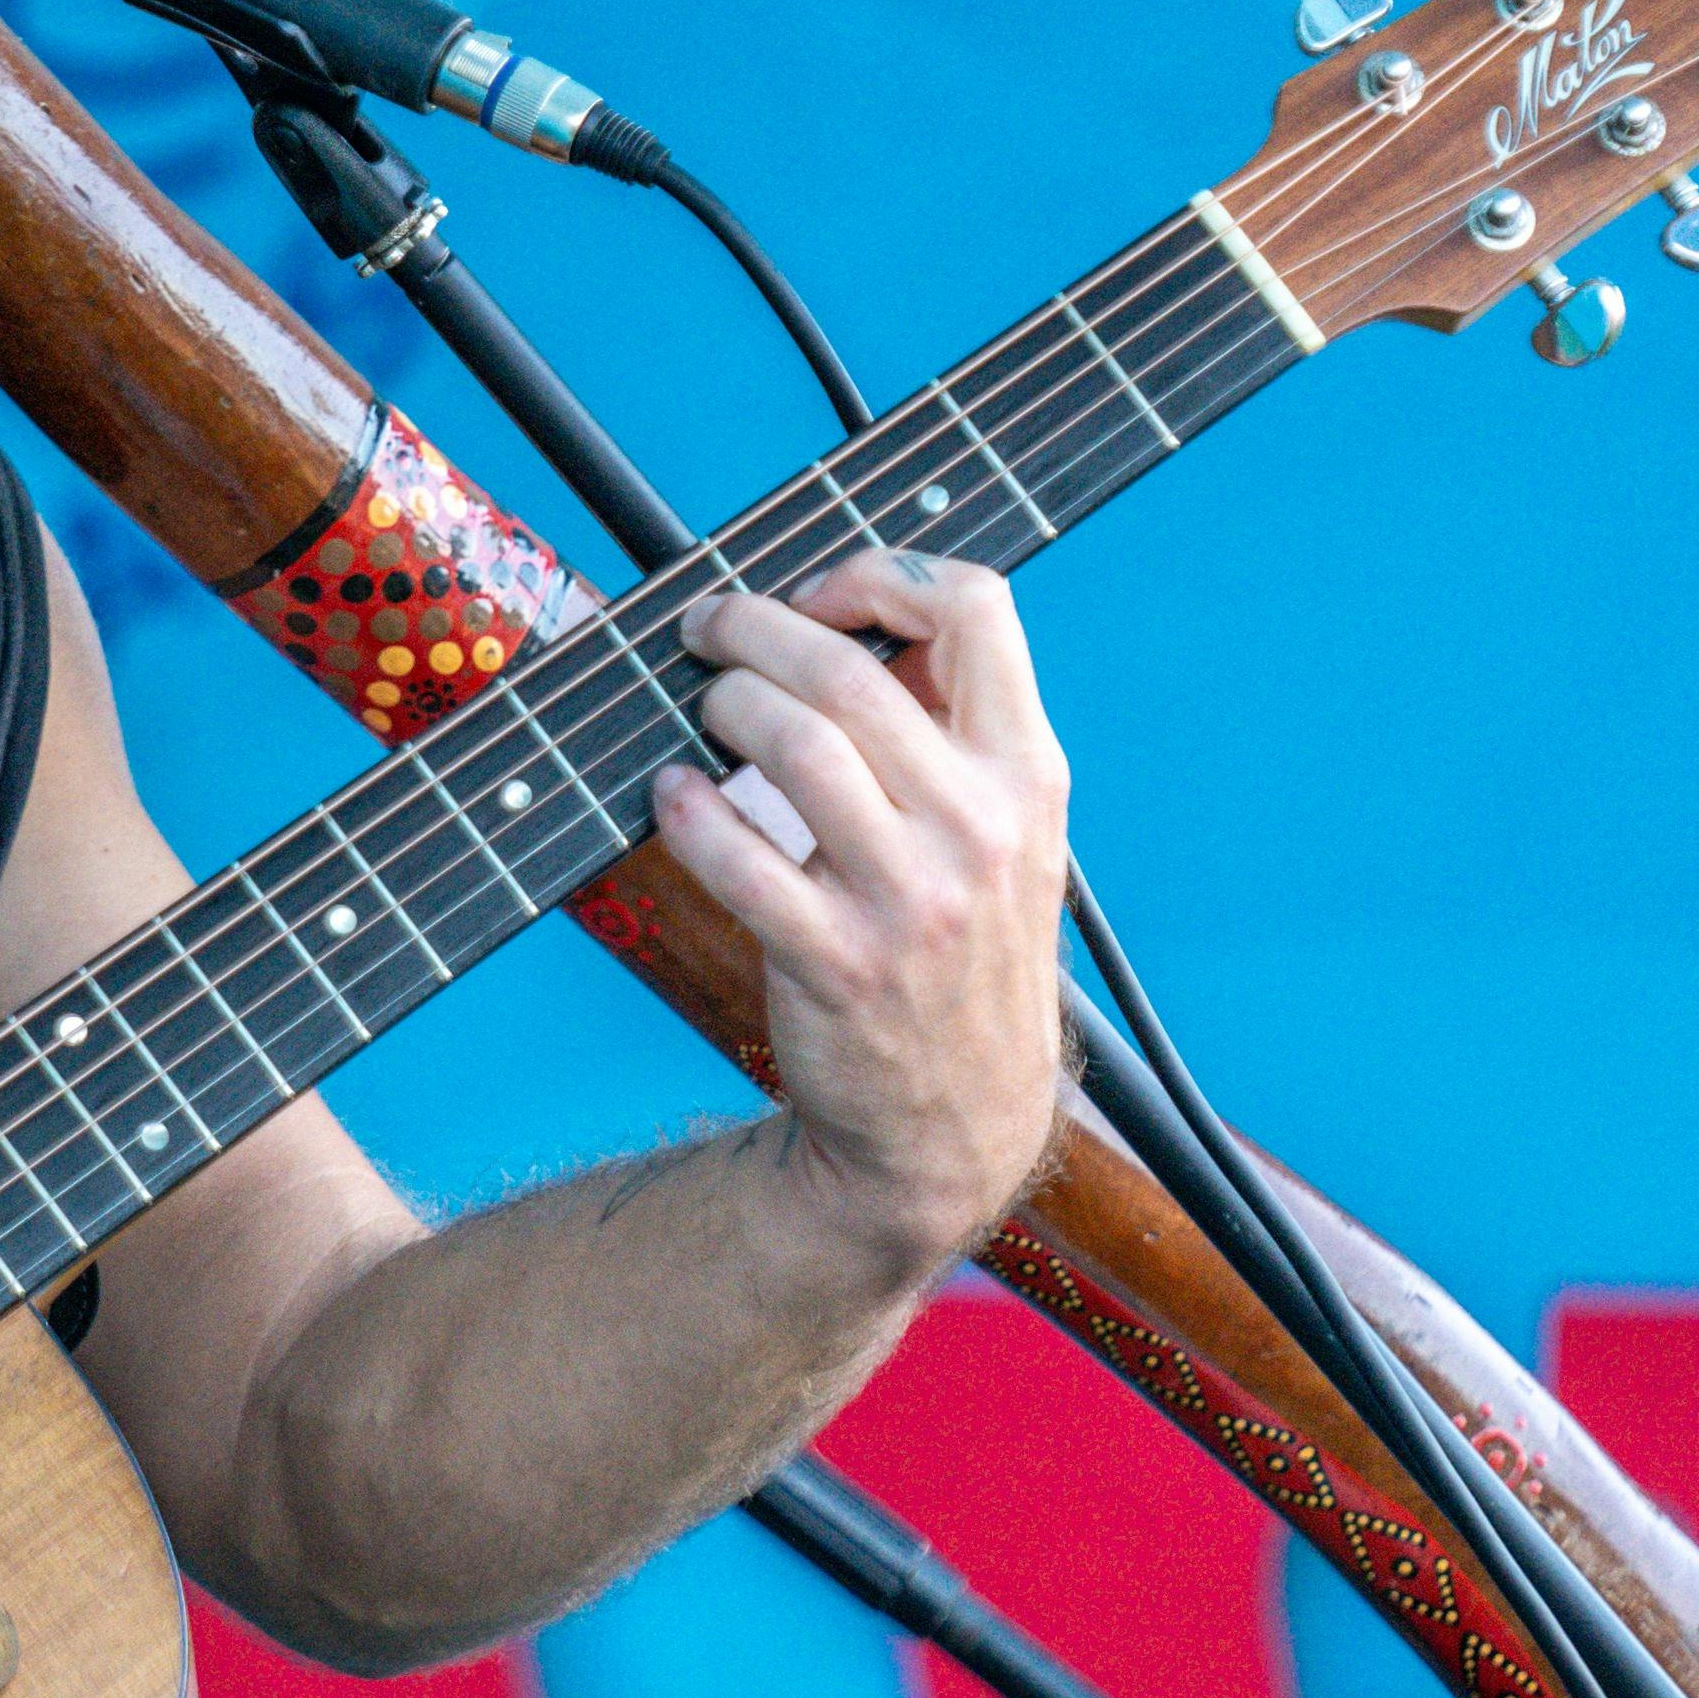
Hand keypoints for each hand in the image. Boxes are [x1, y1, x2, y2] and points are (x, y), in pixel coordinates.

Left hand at [648, 549, 1070, 1284]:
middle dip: (754, 629)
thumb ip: (949, 732)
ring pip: (795, 745)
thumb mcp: (1003, 835)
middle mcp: (980, 827)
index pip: (976, 608)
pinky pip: (737, 857)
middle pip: (849, 670)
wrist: (959, 1121)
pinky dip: (688, 810)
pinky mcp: (837, 962)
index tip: (814, 595)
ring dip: (724, 705)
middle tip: (706, 631)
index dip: (877, 575)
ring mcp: (912, 900)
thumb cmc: (961, 949)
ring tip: (702, 708)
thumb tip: (846, 614)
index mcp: (1026, 774)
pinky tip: (672, 795)